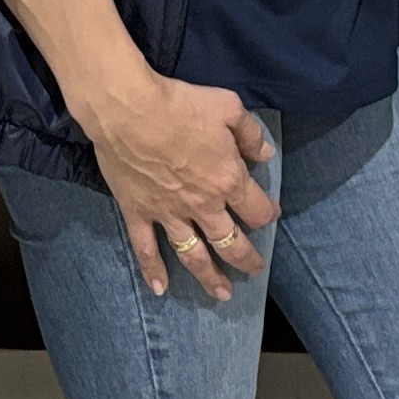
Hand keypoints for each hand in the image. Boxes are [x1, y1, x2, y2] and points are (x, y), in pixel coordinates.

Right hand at [85, 68, 281, 302]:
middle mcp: (203, 206)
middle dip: (246, 259)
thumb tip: (266, 155)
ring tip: (222, 294)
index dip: (268, 214)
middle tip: (254, 270)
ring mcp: (169, 214)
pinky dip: (153, 270)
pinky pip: (146, 249)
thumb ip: (250, 134)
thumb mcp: (228, 107)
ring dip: (209, 277)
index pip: (257, 209)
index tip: (270, 214)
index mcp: (228, 180)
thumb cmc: (180, 105)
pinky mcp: (139, 213)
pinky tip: (160, 288)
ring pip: (194, 255)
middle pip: (231, 243)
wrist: (128, 109)